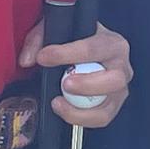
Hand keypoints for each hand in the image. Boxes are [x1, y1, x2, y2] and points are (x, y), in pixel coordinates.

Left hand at [17, 19, 131, 127]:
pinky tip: (64, 110)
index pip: (94, 48)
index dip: (68, 53)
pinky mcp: (112, 106)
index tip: (44, 57)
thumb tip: (28, 60)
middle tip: (64, 84)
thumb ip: (39, 39)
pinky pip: (101, 118)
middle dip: (88, 84)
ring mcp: (119, 89)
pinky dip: (81, 118)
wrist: (85, 53)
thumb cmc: (75, 40)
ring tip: (58, 102)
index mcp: (112, 42)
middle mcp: (122, 66)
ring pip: (108, 105)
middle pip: (114, 79)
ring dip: (82, 108)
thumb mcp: (56, 30)